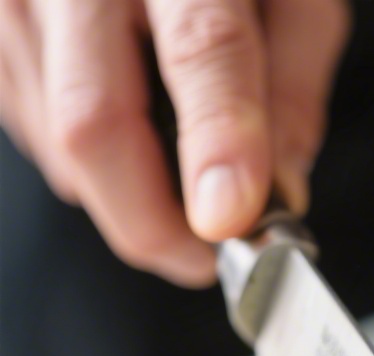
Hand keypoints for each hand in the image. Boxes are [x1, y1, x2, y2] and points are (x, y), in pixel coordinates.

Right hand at [0, 0, 349, 285]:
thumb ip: (293, 87)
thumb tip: (276, 194)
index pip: (201, 46)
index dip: (219, 142)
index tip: (233, 218)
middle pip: (95, 123)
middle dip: (155, 221)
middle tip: (206, 258)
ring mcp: (16, 2)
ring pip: (62, 147)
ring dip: (128, 196)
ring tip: (177, 176)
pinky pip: (37, 135)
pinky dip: (91, 166)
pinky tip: (127, 131)